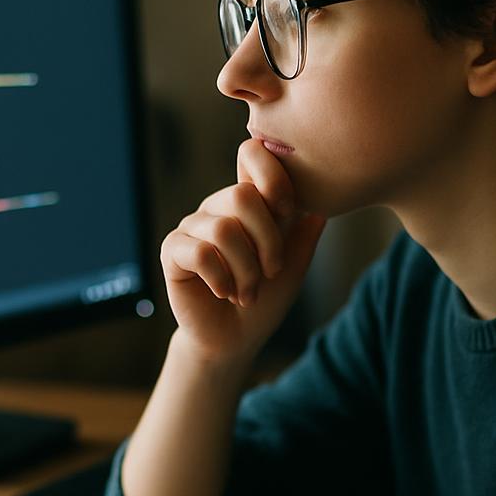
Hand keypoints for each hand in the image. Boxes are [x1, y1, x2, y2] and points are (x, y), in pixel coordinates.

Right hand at [161, 138, 326, 362]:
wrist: (235, 340)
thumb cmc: (265, 299)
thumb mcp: (295, 265)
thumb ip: (304, 231)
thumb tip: (323, 200)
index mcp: (249, 201)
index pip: (251, 155)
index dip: (274, 178)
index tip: (287, 213)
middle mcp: (218, 207)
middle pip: (242, 196)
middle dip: (267, 242)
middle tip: (271, 272)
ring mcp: (192, 227)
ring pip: (224, 230)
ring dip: (246, 271)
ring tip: (248, 293)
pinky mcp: (172, 251)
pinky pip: (201, 253)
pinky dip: (222, 279)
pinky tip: (225, 293)